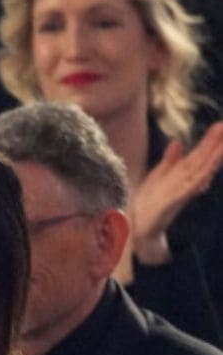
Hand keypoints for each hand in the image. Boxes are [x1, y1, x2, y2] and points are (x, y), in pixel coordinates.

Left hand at [130, 124, 222, 264]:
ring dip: (213, 159)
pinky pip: (190, 188)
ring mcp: (182, 191)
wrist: (140, 230)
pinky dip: (199, 179)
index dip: (208, 141)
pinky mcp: (175, 202)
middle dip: (215, 144)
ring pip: (201, 172)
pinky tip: (208, 172)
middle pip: (203, 160)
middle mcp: (186, 182)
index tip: (219, 125)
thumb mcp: (157, 177)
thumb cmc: (149, 204)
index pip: (198, 155)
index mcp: (181, 175)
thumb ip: (169, 161)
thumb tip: (178, 141)